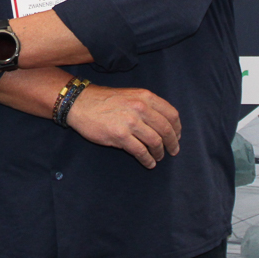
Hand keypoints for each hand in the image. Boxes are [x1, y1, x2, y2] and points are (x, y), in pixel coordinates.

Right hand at [65, 85, 181, 168]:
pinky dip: (148, 160)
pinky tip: (149, 163)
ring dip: (160, 153)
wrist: (80, 103)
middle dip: (172, 143)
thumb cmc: (105, 100)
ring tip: (158, 157)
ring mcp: (130, 122)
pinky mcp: (120, 136)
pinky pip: (140, 152)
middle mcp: (140, 108)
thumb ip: (147, 105)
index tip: (177, 136)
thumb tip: (164, 123)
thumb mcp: (131, 95)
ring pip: (155, 142)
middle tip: (173, 151)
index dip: (177, 128)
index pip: (171, 114)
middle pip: (166, 129)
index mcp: (145, 96)